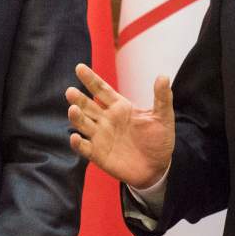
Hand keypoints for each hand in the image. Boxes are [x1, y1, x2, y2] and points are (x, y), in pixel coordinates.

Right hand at [66, 63, 174, 187]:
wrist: (158, 168)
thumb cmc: (159, 139)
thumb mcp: (163, 117)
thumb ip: (162, 97)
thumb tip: (164, 76)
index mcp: (119, 107)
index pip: (101, 89)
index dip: (91, 79)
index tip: (79, 68)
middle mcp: (106, 119)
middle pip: (88, 105)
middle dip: (78, 98)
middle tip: (70, 91)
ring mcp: (100, 136)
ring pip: (83, 124)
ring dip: (76, 117)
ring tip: (73, 110)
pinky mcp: (98, 154)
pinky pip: (84, 147)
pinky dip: (78, 143)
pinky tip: (75, 137)